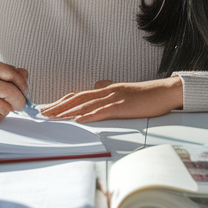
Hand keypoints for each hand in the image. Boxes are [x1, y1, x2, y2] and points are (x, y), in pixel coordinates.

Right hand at [0, 57, 29, 121]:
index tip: (24, 90)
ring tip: (4, 105)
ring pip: (3, 107)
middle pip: (9, 91)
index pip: (11, 73)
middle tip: (21, 103)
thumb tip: (25, 76)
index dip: (22, 84)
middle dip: (20, 100)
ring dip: (9, 109)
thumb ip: (11, 72)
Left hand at [40, 76, 182, 121]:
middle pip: (76, 98)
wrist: (165, 92)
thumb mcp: (124, 92)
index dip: (62, 101)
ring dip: (68, 111)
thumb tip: (97, 88)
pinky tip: (79, 119)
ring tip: (54, 117)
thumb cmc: (146, 96)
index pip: (78, 95)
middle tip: (43, 113)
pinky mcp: (123, 105)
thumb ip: (109, 91)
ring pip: (86, 103)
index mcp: (106, 90)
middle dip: (58, 106)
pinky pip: (103, 110)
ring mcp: (114, 97)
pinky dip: (89, 115)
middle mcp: (106, 91)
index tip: (48, 108)